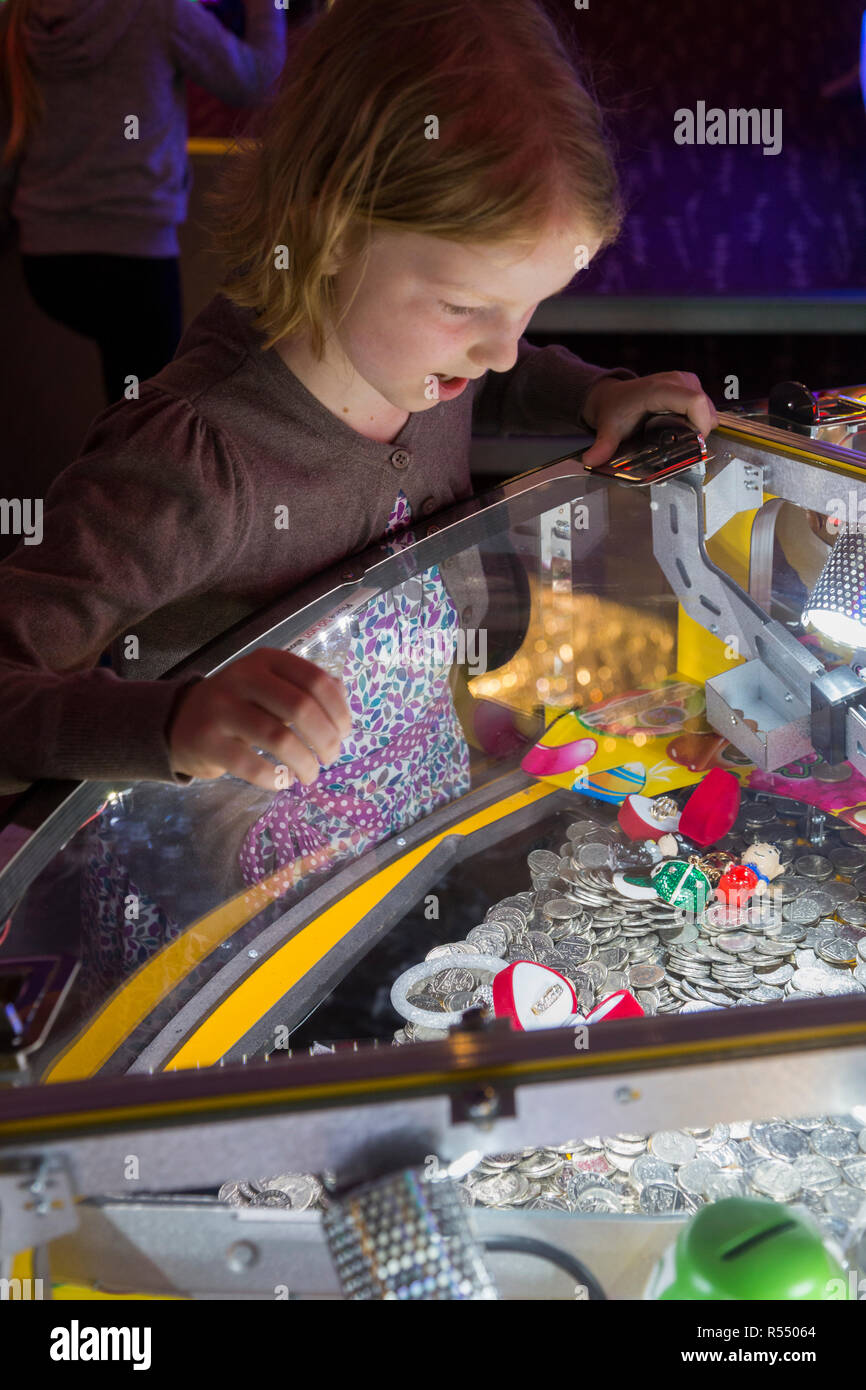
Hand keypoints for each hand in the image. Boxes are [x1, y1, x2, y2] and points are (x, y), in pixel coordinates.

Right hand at [168, 648, 352, 789]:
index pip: (315, 680)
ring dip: (305, 763)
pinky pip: (251, 765)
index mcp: (266, 661)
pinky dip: (275, 778)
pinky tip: (283, 781)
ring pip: (279, 738)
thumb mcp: (271, 686)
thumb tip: (344, 698)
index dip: (338, 710)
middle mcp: (243, 678)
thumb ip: (307, 689)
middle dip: (326, 739)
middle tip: (331, 758)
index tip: (345, 732)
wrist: (181, 722)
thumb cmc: (240, 706)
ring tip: (311, 775)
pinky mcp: (207, 740)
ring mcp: (221, 708)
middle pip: (301, 708)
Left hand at [580, 371, 718, 467]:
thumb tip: (590, 461)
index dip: (700, 425)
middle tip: (682, 444)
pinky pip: (705, 405)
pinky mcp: (690, 384)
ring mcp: (684, 380)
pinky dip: (699, 419)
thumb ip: (602, 446)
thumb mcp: (607, 430)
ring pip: (707, 407)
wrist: (612, 396)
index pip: (694, 402)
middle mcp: (675, 380)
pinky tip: (683, 427)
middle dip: (700, 430)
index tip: (693, 443)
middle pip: (704, 407)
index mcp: (657, 389)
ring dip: (699, 425)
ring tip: (679, 435)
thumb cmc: (614, 410)